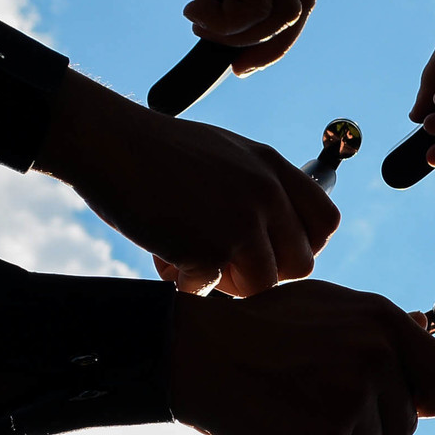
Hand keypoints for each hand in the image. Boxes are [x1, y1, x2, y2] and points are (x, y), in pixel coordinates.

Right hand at [35, 73, 336, 295]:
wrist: (109, 144)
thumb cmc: (157, 153)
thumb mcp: (226, 155)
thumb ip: (259, 188)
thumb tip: (279, 234)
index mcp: (272, 166)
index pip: (325, 222)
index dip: (300, 245)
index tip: (269, 249)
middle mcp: (266, 192)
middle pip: (301, 264)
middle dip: (266, 273)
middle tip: (226, 262)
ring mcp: (241, 220)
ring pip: (263, 286)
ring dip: (227, 284)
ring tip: (193, 261)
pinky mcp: (210, 247)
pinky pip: (215, 290)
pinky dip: (190, 285)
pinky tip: (169, 261)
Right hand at [39, 0, 312, 67]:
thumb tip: (212, 19)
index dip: (272, 32)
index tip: (234, 55)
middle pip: (301, 6)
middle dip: (270, 47)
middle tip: (233, 65)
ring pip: (284, 13)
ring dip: (241, 36)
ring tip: (199, 24)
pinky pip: (257, 6)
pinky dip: (227, 25)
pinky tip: (194, 14)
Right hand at [172, 283, 434, 434]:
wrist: (198, 352)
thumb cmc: (263, 327)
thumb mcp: (329, 305)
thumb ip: (381, 324)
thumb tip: (425, 327)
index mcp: (383, 322)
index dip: (424, 400)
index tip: (399, 404)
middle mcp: (374, 359)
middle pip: (404, 425)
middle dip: (371, 426)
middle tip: (324, 405)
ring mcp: (348, 403)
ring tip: (295, 409)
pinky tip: (278, 428)